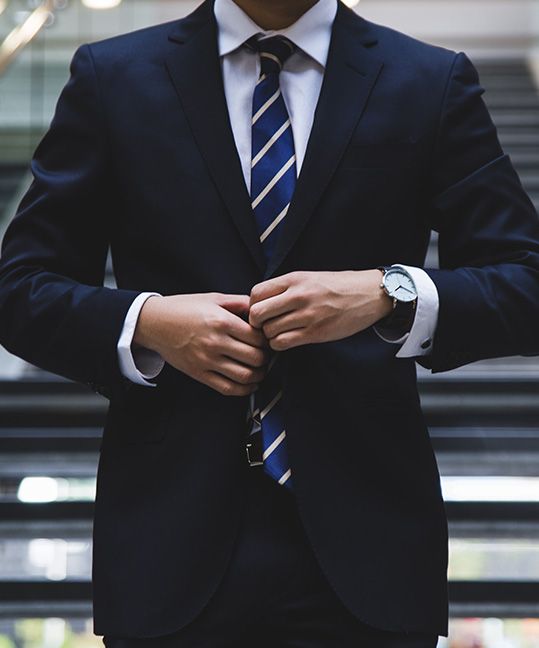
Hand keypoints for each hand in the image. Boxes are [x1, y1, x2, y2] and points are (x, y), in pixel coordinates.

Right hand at [134, 293, 268, 395]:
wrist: (155, 323)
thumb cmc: (184, 308)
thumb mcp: (214, 298)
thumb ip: (240, 302)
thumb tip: (261, 309)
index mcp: (221, 321)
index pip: (257, 337)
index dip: (267, 340)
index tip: (267, 339)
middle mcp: (215, 342)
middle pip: (255, 358)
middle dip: (265, 358)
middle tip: (266, 354)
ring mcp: (207, 360)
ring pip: (245, 376)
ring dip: (259, 375)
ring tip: (260, 369)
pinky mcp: (199, 374)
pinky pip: (228, 388)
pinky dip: (244, 390)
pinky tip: (249, 384)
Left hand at [249, 270, 392, 350]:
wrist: (369, 294)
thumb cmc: (338, 286)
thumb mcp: (309, 277)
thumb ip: (285, 288)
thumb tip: (259, 302)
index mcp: (294, 279)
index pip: (256, 293)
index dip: (252, 305)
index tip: (261, 311)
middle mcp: (298, 296)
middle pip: (257, 314)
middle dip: (257, 323)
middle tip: (265, 325)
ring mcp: (307, 315)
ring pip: (269, 331)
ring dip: (270, 336)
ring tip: (279, 332)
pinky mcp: (315, 333)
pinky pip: (283, 343)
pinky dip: (280, 344)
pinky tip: (287, 340)